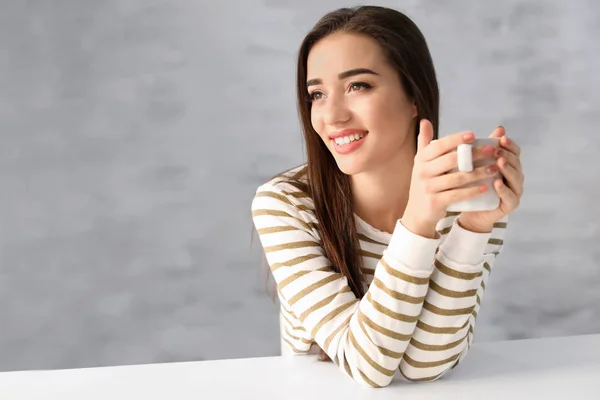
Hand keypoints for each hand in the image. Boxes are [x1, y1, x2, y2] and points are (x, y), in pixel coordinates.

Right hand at [402, 119, 497, 237]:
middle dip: (474, 155)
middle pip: (452, 160)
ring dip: (478, 173)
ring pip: (457, 178)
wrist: (418, 212)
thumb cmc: (424, 183)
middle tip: (492, 151)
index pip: (439, 146)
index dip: (456, 139)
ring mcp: (428, 188)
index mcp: (421, 160)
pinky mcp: (435, 202)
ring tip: (494, 169)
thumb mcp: (421, 163)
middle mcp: (422, 172)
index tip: (473, 135)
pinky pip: (457, 195)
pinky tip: (485, 187)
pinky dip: (472, 191)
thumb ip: (424, 141)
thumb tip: (425, 120)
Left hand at [458, 126, 523, 231]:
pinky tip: (497, 183)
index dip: (510, 145)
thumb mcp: (474, 166)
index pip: (514, 152)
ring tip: (499, 162)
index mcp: (508, 166)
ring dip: (508, 169)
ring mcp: (514, 191)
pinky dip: (504, 189)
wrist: (470, 211)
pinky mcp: (510, 205)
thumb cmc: (474, 186)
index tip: (501, 138)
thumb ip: (478, 151)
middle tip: (497, 150)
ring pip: (516, 178)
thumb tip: (476, 132)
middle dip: (507, 155)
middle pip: (516, 163)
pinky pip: (510, 197)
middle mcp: (514, 177)